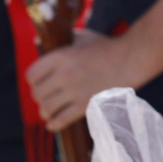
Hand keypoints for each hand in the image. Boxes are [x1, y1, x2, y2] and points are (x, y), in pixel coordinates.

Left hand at [26, 30, 140, 130]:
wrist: (130, 59)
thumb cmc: (107, 47)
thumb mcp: (82, 37)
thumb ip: (63, 39)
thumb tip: (41, 40)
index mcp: (60, 56)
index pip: (31, 75)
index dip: (33, 80)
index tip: (38, 82)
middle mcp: (64, 75)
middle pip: (37, 93)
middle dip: (39, 96)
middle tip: (46, 96)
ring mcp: (74, 91)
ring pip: (46, 108)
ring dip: (45, 111)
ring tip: (49, 110)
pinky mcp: (85, 105)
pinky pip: (61, 120)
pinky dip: (54, 124)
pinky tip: (52, 123)